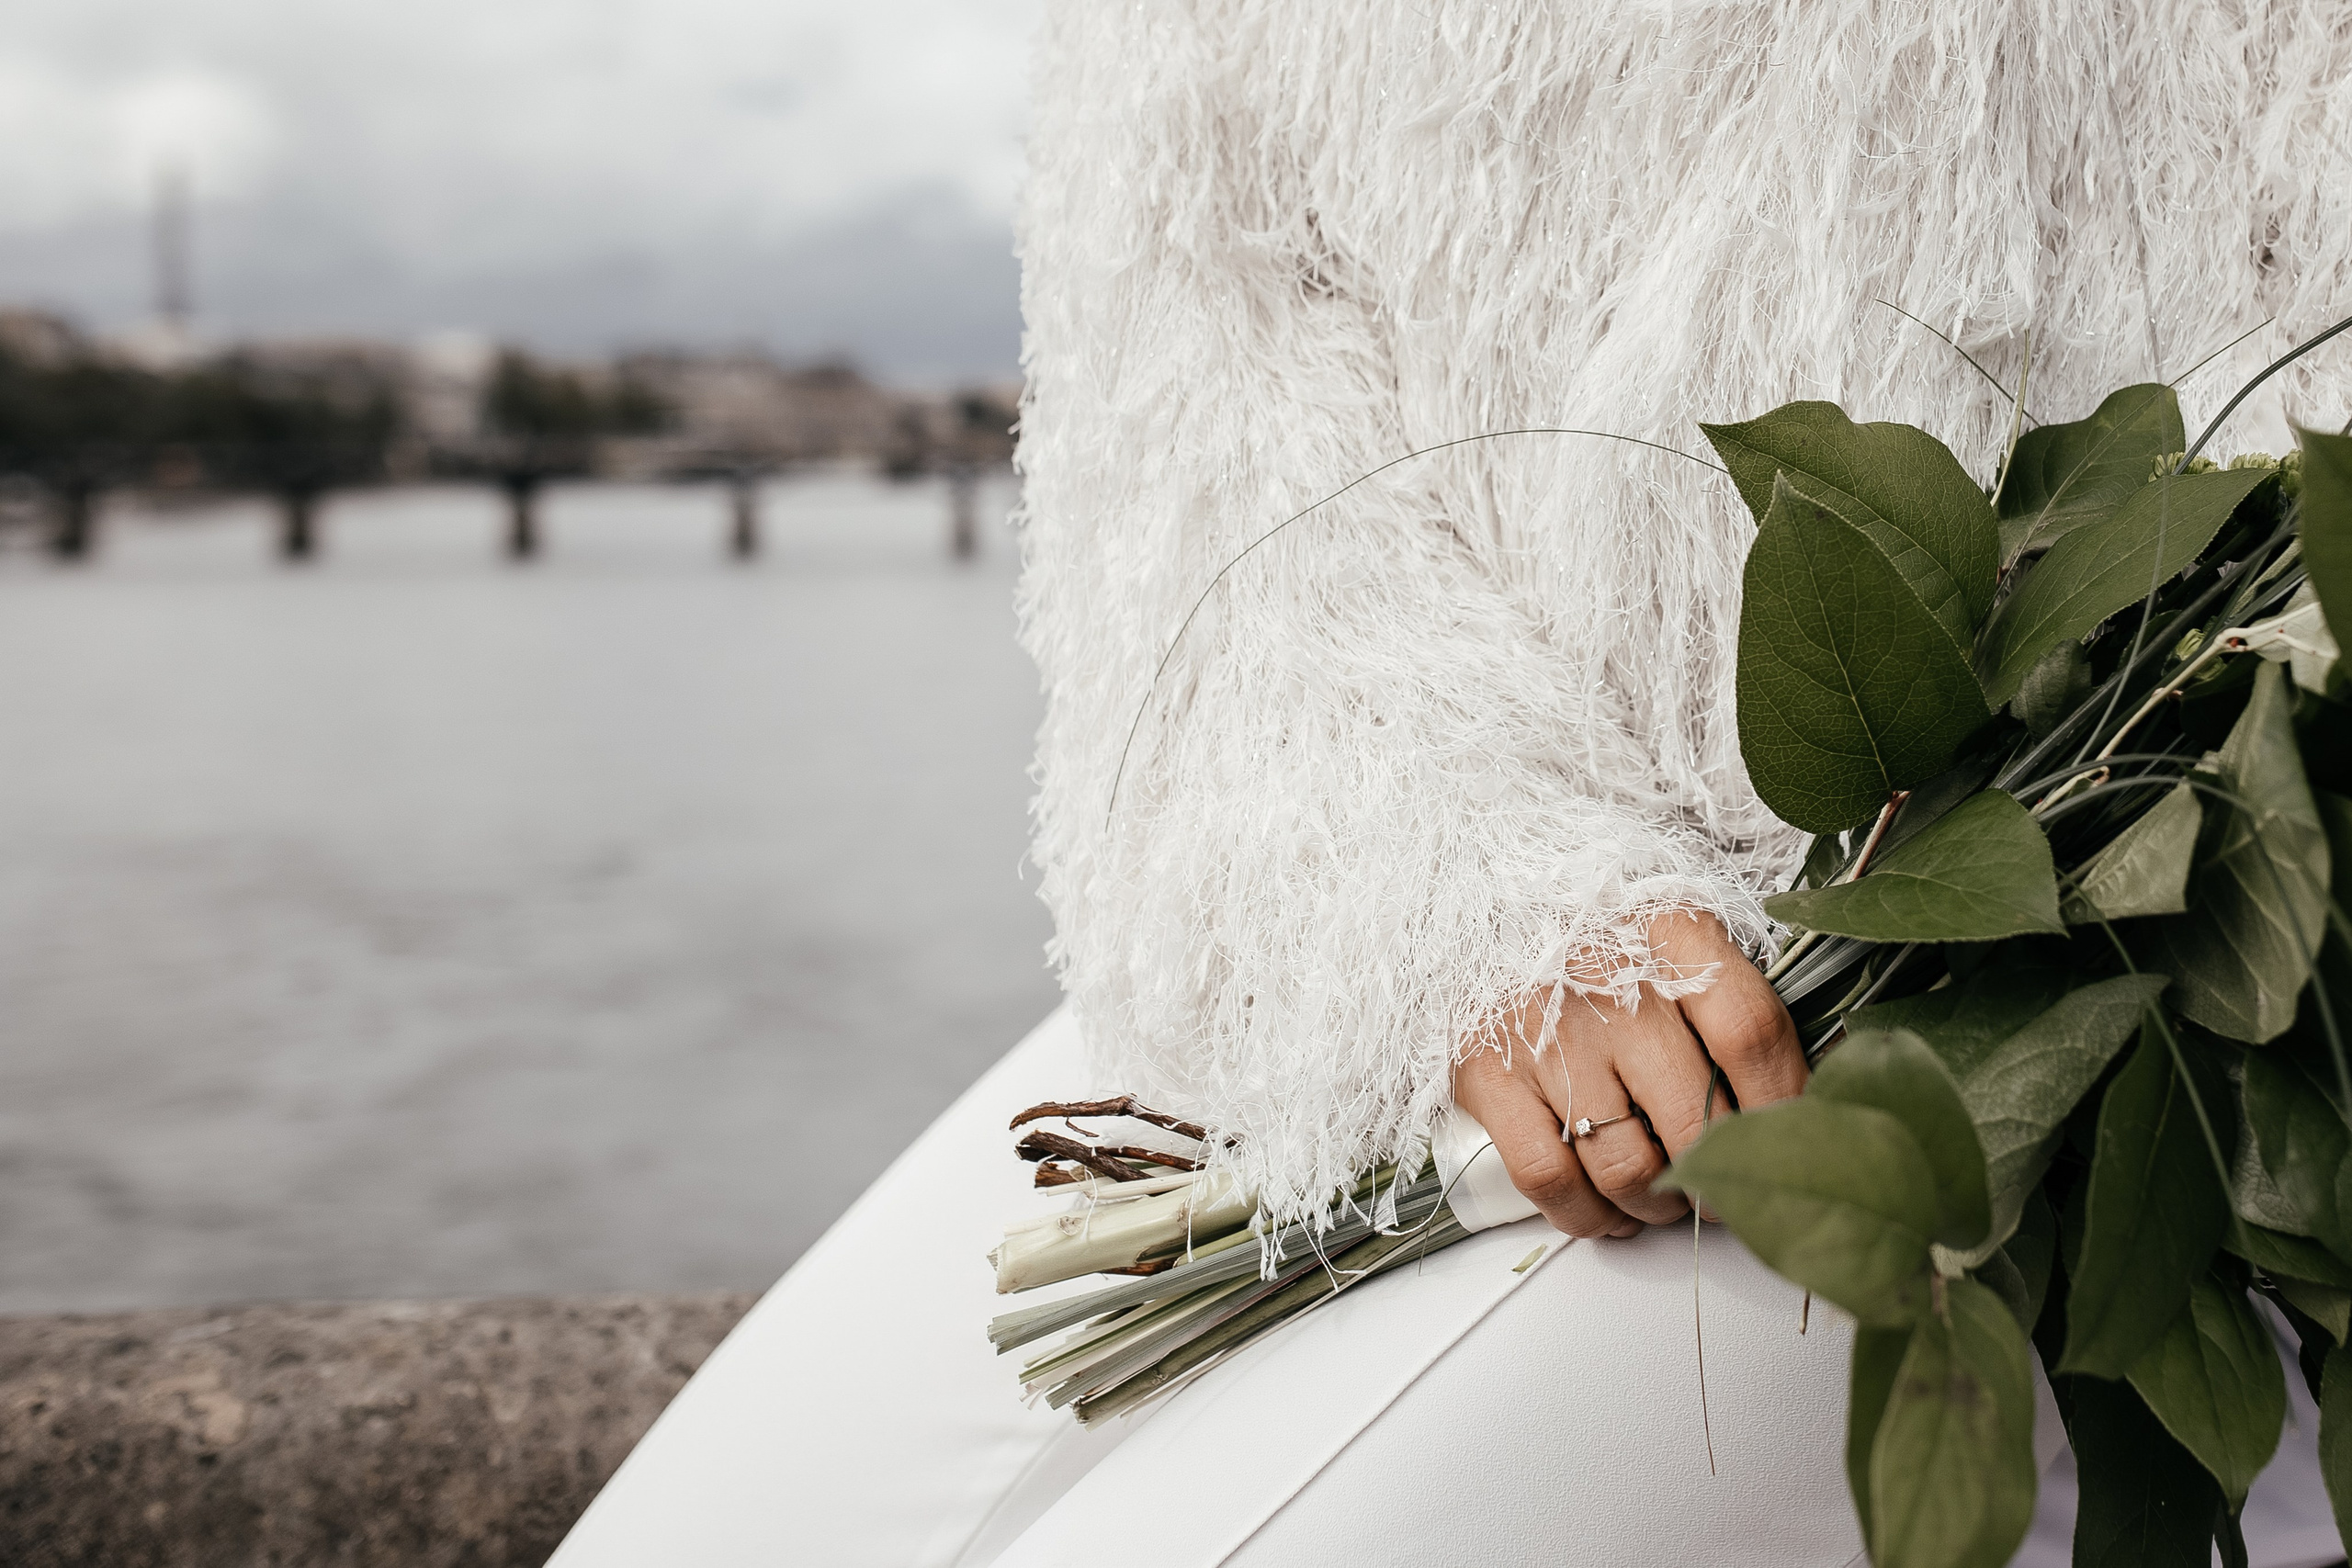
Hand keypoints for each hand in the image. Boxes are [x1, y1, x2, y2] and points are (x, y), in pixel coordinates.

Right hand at [1449, 911, 1803, 1237]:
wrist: (1479, 899)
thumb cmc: (1598, 939)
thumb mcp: (1677, 938)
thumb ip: (1736, 1003)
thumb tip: (1803, 1102)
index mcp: (1672, 937)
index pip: (1752, 1033)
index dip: (1784, 1105)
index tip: (1789, 1144)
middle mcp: (1611, 985)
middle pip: (1694, 1118)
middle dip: (1719, 1181)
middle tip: (1720, 1191)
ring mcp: (1545, 1033)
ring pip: (1625, 1166)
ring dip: (1654, 1207)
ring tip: (1659, 1200)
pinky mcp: (1488, 1075)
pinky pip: (1548, 1178)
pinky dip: (1584, 1215)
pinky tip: (1602, 1209)